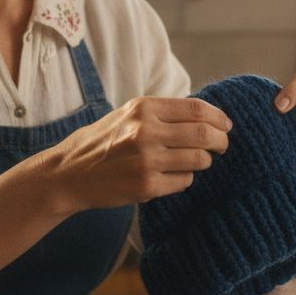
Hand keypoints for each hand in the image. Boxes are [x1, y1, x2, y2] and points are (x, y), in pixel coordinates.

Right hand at [45, 97, 230, 211]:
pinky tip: (171, 176)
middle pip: (204, 134)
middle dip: (221, 141)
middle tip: (223, 146)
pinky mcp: (146, 186)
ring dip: (203, 161)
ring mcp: (146, 160)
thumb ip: (162, 113)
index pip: (197, 109)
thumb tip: (205, 115)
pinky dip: (185, 178)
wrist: (69, 173)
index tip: (226, 125)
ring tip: (195, 161)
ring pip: (199, 160)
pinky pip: (184, 181)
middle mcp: (146, 131)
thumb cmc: (102, 142)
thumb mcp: (128, 115)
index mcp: (143, 108)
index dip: (219, 118)